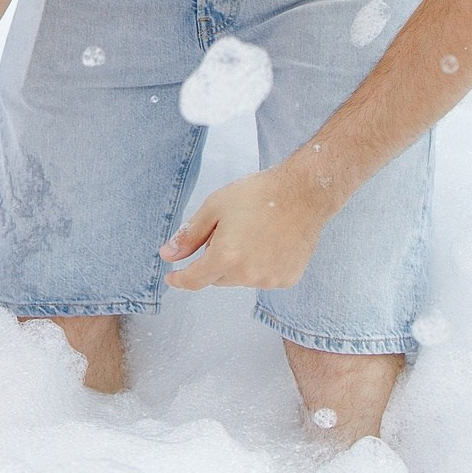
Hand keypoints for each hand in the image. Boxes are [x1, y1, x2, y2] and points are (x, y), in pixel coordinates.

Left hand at [161, 155, 341, 290]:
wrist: (304, 192)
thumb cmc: (258, 194)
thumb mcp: (215, 207)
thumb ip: (189, 235)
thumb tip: (167, 255)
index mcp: (226, 256)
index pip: (194, 280)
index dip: (179, 279)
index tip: (172, 277)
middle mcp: (248, 274)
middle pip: (217, 278)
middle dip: (215, 259)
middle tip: (228, 231)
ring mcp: (270, 279)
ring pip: (239, 278)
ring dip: (237, 264)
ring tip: (252, 233)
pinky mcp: (287, 279)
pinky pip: (262, 278)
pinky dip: (259, 266)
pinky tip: (269, 242)